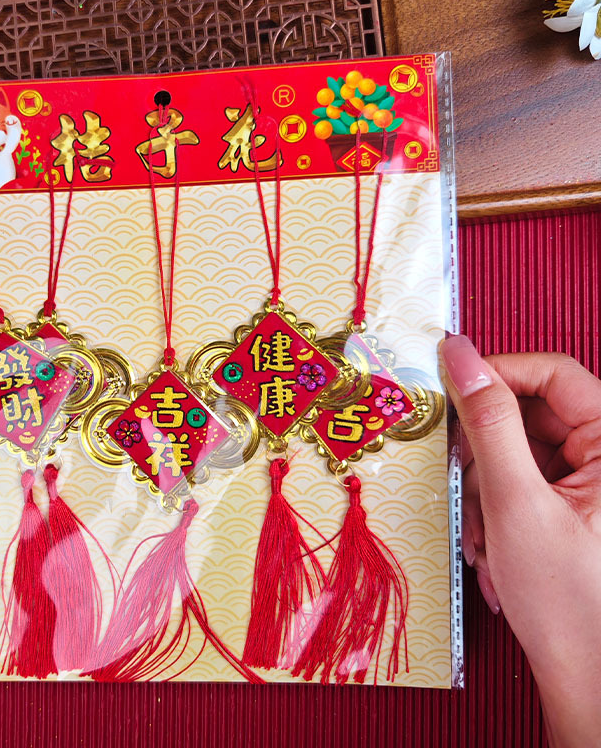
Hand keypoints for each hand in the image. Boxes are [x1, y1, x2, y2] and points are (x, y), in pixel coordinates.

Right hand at [440, 338, 600, 747]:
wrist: (589, 679)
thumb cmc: (568, 600)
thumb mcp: (515, 501)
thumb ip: (487, 421)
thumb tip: (460, 355)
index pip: (554, 374)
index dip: (497, 374)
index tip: (449, 390)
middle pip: (528, 416)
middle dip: (484, 454)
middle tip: (464, 487)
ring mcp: (587, 483)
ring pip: (515, 452)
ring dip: (484, 491)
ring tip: (486, 539)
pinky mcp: (569, 505)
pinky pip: (519, 482)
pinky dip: (494, 509)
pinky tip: (494, 549)